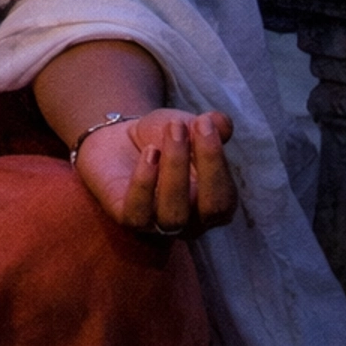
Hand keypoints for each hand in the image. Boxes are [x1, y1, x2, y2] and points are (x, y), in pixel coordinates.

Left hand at [73, 107, 235, 239]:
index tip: (203, 121)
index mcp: (213, 203)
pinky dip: (144, 184)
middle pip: (209, 210)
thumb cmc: (162, 138)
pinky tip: (147, 154)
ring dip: (171, 171)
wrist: (119, 141)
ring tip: (158, 140)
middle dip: (202, 166)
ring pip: (173, 216)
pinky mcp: (128, 219)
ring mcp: (160, 224)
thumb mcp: (187, 124)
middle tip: (181, 128)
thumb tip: (223, 123)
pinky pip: (138, 215)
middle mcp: (192, 221)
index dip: (217, 160)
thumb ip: (210, 125)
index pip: (226, 196)